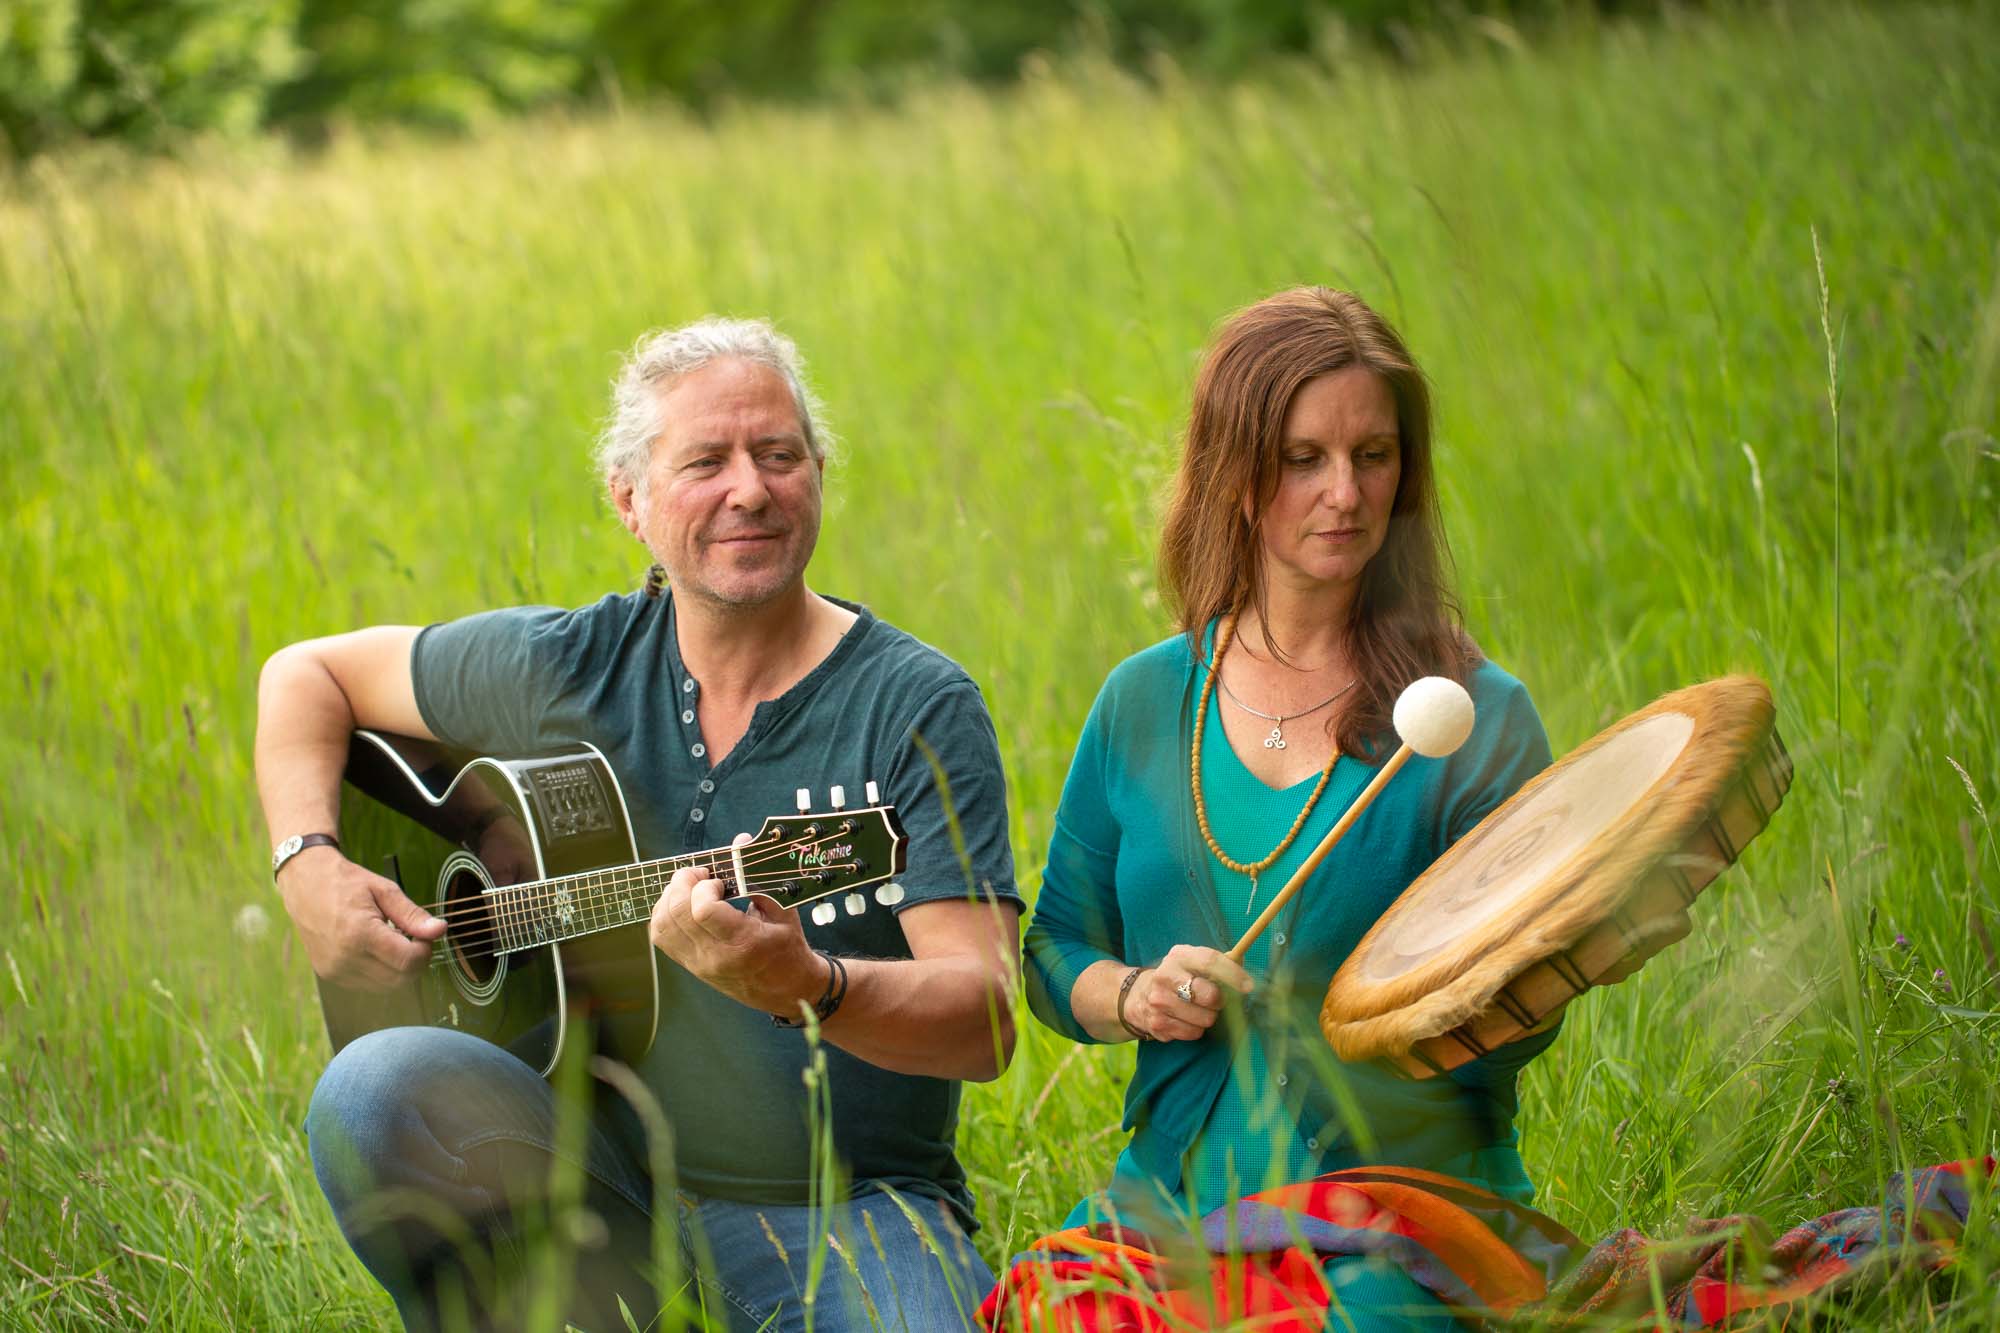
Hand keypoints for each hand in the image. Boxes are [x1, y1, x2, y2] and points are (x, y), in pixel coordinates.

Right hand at [278, 845, 445, 990]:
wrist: (305, 883)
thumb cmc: (345, 883)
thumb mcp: (384, 890)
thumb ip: (413, 915)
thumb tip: (440, 930)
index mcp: (360, 934)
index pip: (408, 961)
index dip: (425, 950)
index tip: (425, 935)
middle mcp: (345, 958)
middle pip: (400, 979)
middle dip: (416, 961)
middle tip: (413, 938)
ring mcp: (335, 970)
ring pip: (386, 986)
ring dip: (398, 969)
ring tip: (393, 941)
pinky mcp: (329, 974)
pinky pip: (367, 984)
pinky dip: (381, 972)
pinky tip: (376, 950)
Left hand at [648, 836, 824, 1016]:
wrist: (787, 990)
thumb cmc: (788, 948)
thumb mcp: (784, 911)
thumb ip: (759, 876)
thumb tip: (741, 842)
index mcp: (743, 942)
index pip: (703, 910)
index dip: (704, 887)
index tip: (719, 880)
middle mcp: (715, 956)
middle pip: (676, 914)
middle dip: (682, 883)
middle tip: (700, 874)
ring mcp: (699, 964)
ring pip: (662, 925)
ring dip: (670, 897)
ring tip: (690, 888)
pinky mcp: (691, 966)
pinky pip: (662, 937)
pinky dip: (665, 914)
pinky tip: (684, 905)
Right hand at [1128, 944, 1254, 1041]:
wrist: (1138, 995)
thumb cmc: (1178, 977)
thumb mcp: (1192, 962)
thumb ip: (1220, 964)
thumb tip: (1245, 972)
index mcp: (1179, 956)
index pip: (1210, 961)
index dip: (1233, 974)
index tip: (1248, 986)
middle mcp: (1165, 976)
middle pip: (1210, 995)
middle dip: (1220, 1001)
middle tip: (1215, 1000)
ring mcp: (1159, 1001)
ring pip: (1205, 1019)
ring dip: (1208, 1017)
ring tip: (1198, 1009)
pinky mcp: (1157, 1024)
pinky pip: (1193, 1033)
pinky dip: (1196, 1029)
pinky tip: (1186, 1019)